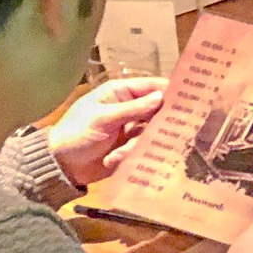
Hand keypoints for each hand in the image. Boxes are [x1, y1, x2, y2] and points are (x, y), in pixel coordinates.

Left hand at [48, 77, 166, 186]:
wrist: (61, 165)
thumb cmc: (76, 132)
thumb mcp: (102, 118)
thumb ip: (132, 108)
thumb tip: (161, 97)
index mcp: (121, 93)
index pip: (152, 87)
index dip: (171, 91)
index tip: (191, 99)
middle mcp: (131, 109)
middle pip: (158, 111)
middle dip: (162, 122)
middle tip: (173, 131)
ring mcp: (132, 129)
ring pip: (153, 133)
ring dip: (139, 144)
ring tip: (118, 153)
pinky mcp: (132, 149)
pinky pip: (145, 149)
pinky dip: (132, 155)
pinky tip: (113, 159)